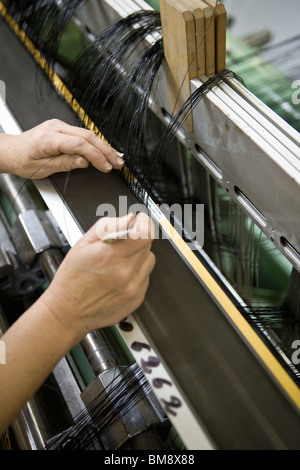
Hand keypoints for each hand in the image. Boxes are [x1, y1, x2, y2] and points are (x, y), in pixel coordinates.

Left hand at [0, 119, 123, 177]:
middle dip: (106, 150)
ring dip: (103, 146)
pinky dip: (95, 143)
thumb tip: (84, 162)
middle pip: (88, 136)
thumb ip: (65, 163)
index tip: (106, 167)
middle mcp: (55, 128)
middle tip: (118, 163)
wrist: (11, 151)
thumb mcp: (42, 168)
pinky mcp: (62, 128)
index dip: (96, 156)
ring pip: (87, 134)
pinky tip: (104, 150)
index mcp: (49, 138)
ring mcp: (59, 126)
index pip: (80, 144)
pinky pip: (82, 134)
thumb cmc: (22, 160)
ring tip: (116, 158)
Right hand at [41, 213, 155, 340]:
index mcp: (110, 256)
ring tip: (119, 262)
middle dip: (136, 239)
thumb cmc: (71, 280)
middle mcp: (125, 273)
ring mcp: (133, 287)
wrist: (68, 312)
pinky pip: (145, 276)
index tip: (138, 222)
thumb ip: (108, 226)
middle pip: (147, 244)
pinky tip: (119, 276)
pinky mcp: (137, 298)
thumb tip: (128, 218)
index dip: (143, 224)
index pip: (145, 233)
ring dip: (138, 256)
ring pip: (149, 259)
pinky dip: (136, 272)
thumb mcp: (82, 244)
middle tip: (121, 244)